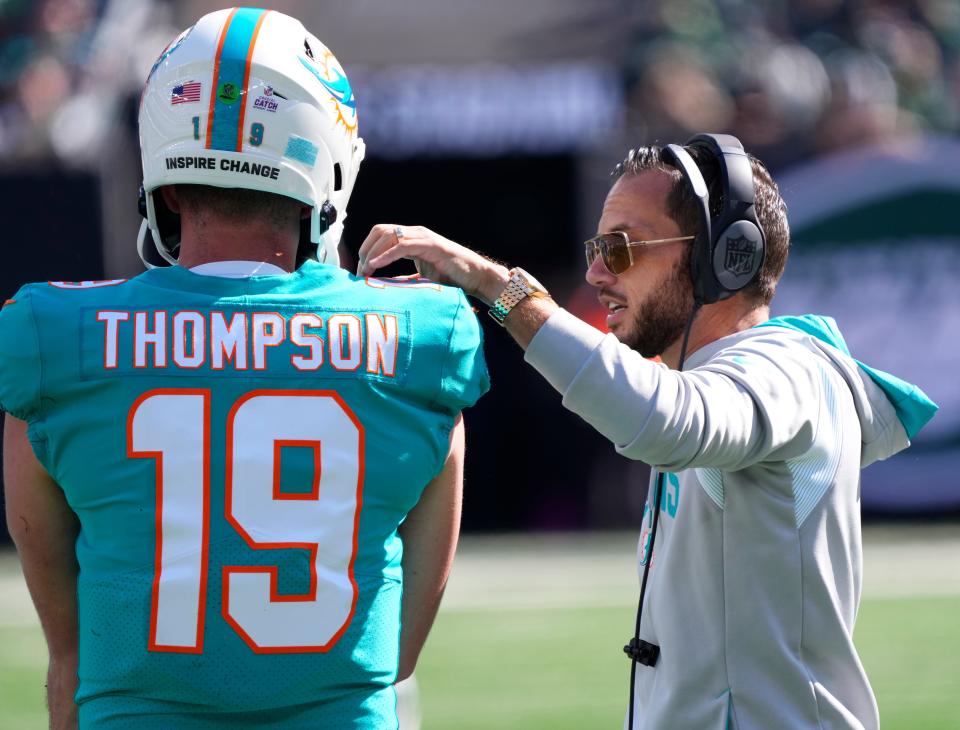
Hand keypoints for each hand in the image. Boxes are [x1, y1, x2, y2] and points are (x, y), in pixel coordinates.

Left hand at [357, 224, 509, 304]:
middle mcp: (416, 233)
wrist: (475, 278)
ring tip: (365, 270)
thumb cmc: (452, 278)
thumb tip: (382, 286)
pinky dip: (385, 255)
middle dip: (365, 249)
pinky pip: (402, 246)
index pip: (381, 234)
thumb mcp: (420, 278)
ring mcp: (423, 237)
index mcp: (412, 238)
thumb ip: (403, 279)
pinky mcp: (430, 245)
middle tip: (360, 270)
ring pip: (388, 235)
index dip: (367, 249)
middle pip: (380, 230)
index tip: (360, 269)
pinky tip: (376, 266)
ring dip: (372, 253)